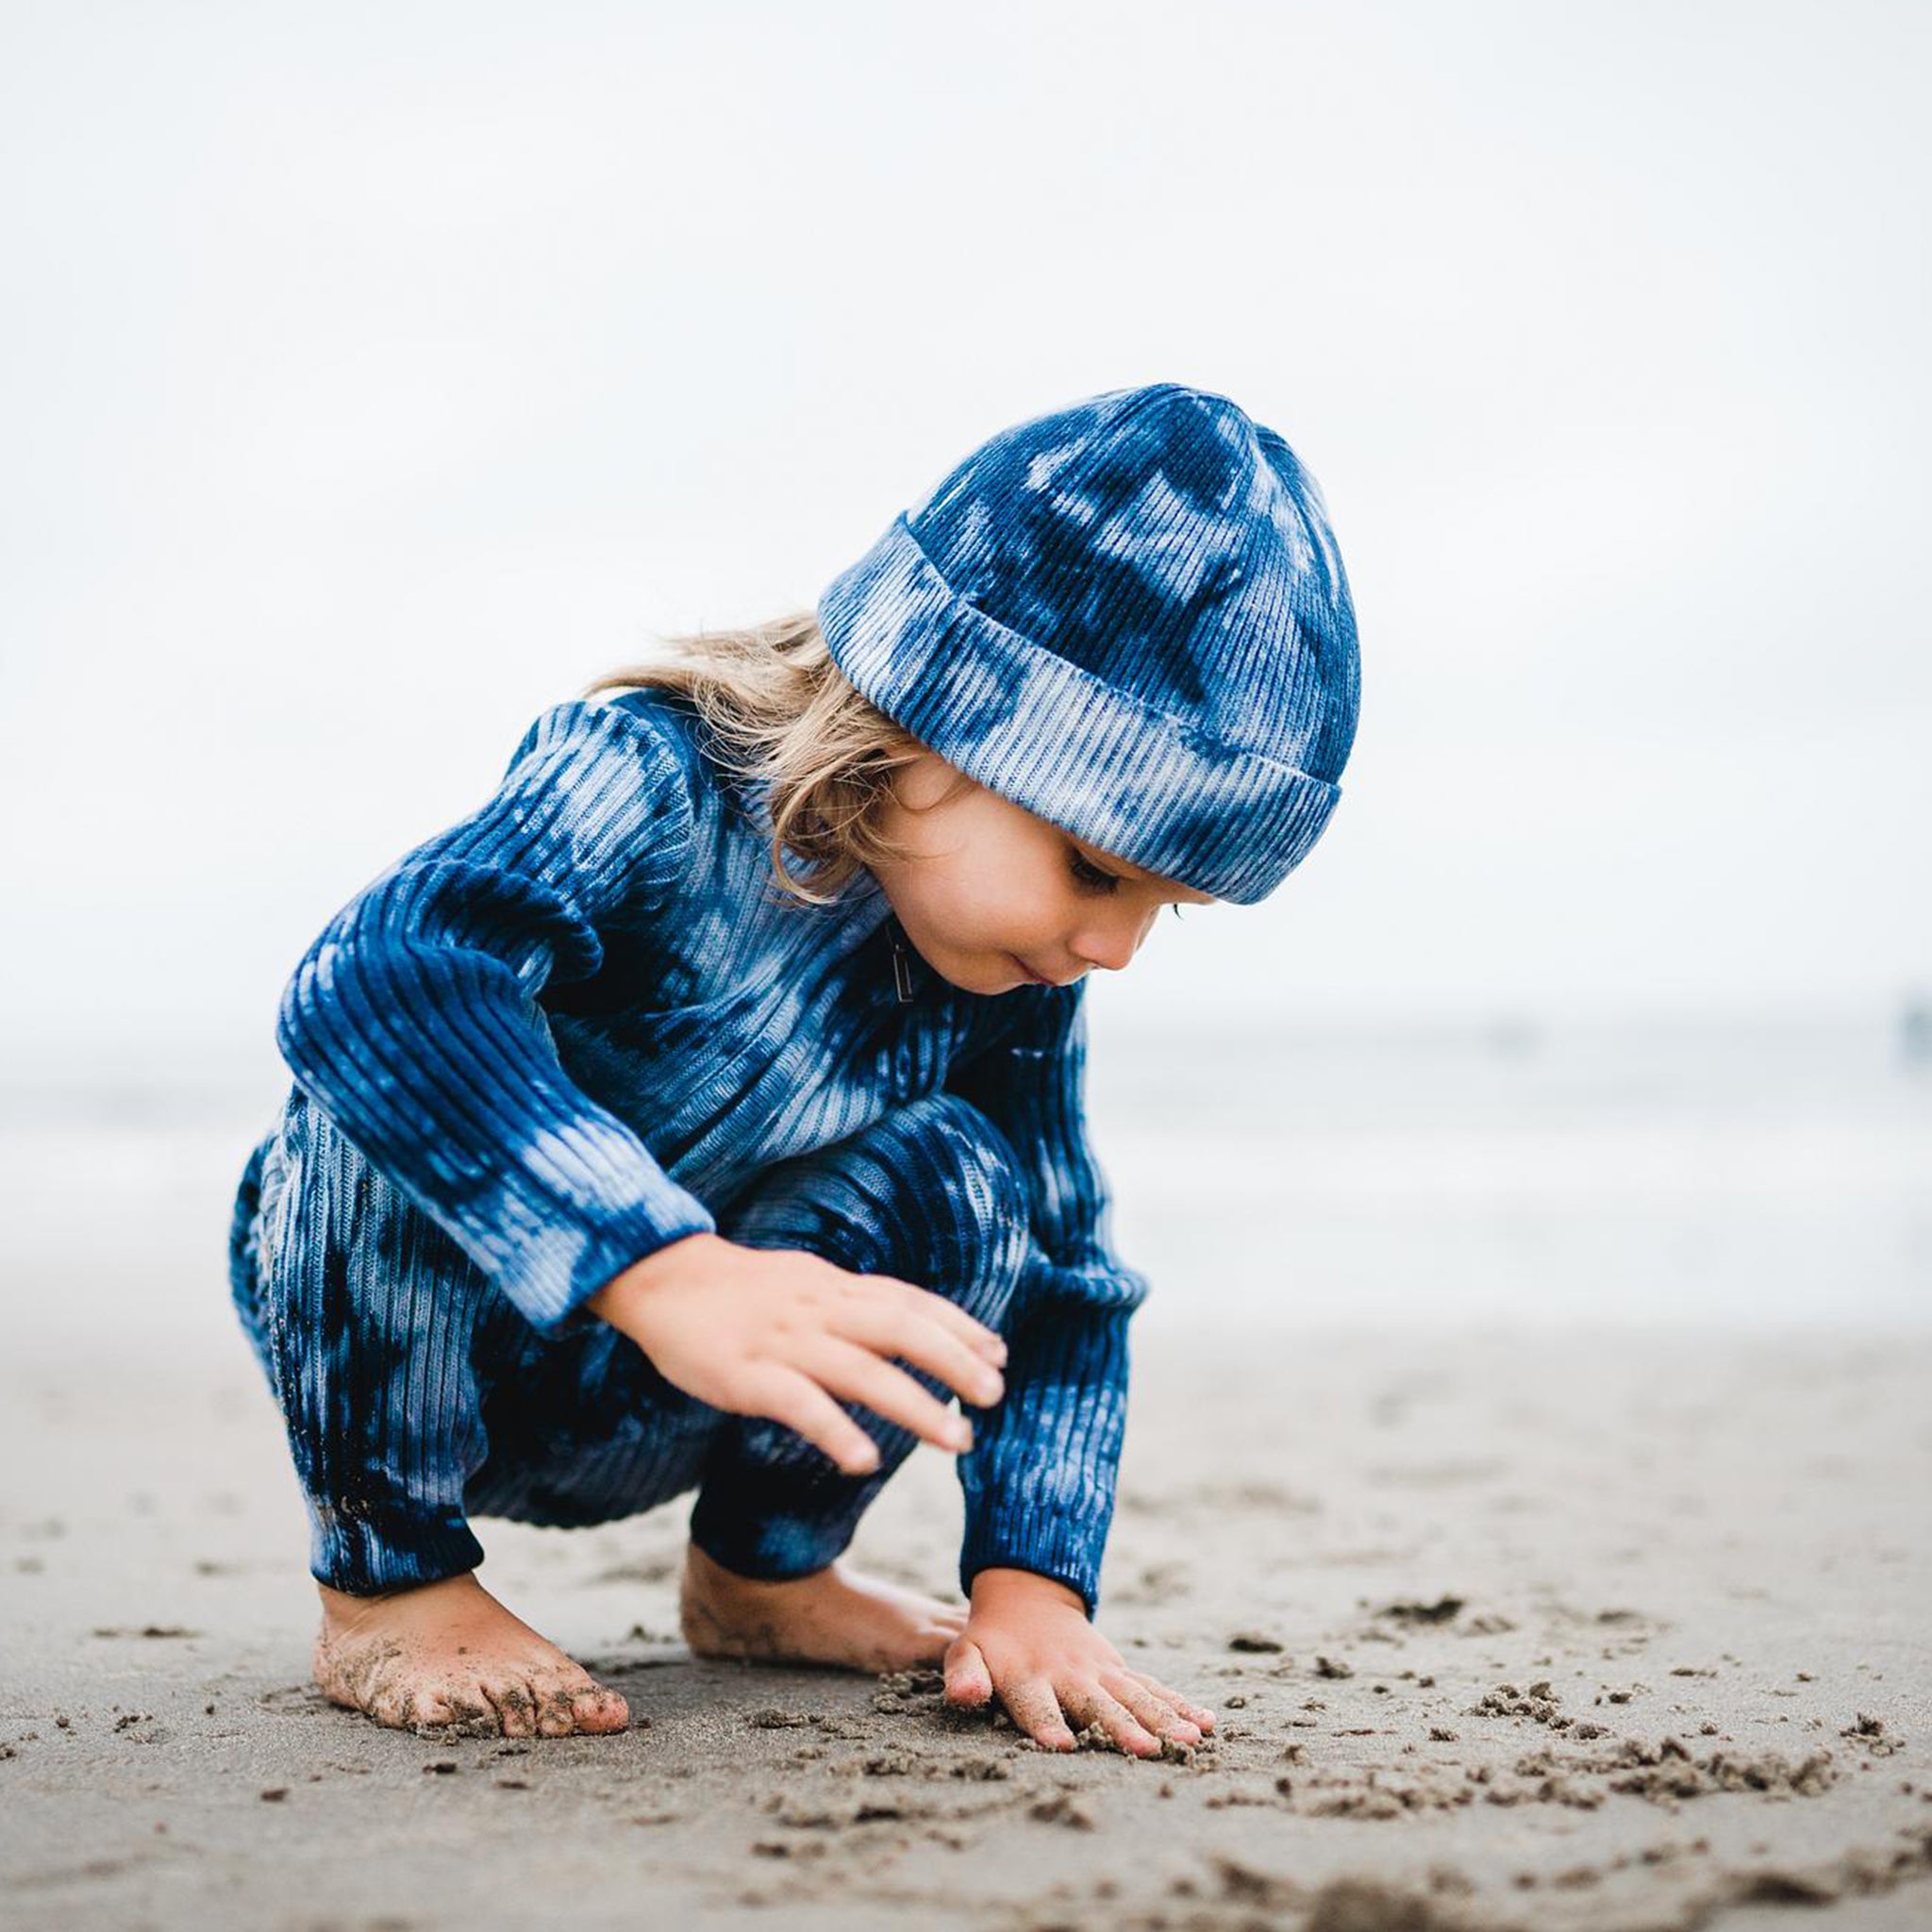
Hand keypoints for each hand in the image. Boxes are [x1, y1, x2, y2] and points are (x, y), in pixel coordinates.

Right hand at [585, 1232, 1007, 1473]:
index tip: (999, 1354)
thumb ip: (852, 1302)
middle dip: (954, 1360)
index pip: (909, 1301)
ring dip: (916, 1405)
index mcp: (834, 1286)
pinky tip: (865, 1461)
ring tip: (959, 1440)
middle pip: (900, 1328)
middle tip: (995, 1396)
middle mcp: (819, 1308)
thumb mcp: (805, 1281)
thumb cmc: (740, 1288)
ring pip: (863, 1371)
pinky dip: (835, 1431)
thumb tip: (906, 1323)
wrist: (662, 1279)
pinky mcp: (747, 1374)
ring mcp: (785, 1341)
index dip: (957, 1327)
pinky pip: (799, 1404)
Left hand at [942, 1567, 1216, 1755]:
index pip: (1037, 1704)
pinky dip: (1180, 1703)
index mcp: (1028, 1676)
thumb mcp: (966, 1651)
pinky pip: (1152, 1686)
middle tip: (1145, 1750)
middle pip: (1097, 1705)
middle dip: (1121, 1727)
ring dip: (1163, 1717)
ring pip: (1135, 1696)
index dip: (1047, 1724)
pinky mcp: (1119, 1670)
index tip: (1062, 1746)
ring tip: (1189, 1739)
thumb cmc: (992, 1640)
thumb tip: (964, 1695)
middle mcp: (1070, 1674)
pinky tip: (1206, 1722)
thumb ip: (964, 1675)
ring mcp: (1100, 1671)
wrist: (1028, 1597)